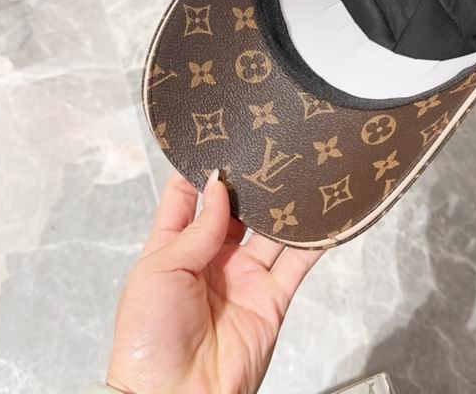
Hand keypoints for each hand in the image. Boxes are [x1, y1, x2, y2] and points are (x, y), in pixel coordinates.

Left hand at [106, 170, 323, 393]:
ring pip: (270, 232)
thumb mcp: (159, 271)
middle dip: (249, 183)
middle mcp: (212, 258)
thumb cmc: (150, 335)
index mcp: (175, 248)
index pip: (188, 199)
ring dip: (283, 206)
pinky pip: (298, 265)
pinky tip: (325, 216)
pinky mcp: (272, 299)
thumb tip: (219, 187)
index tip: (218, 140)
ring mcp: (244, 278)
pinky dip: (314, 241)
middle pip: (236, 211)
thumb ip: (196, 229)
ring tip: (298, 170)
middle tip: (267, 149)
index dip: (201, 171)